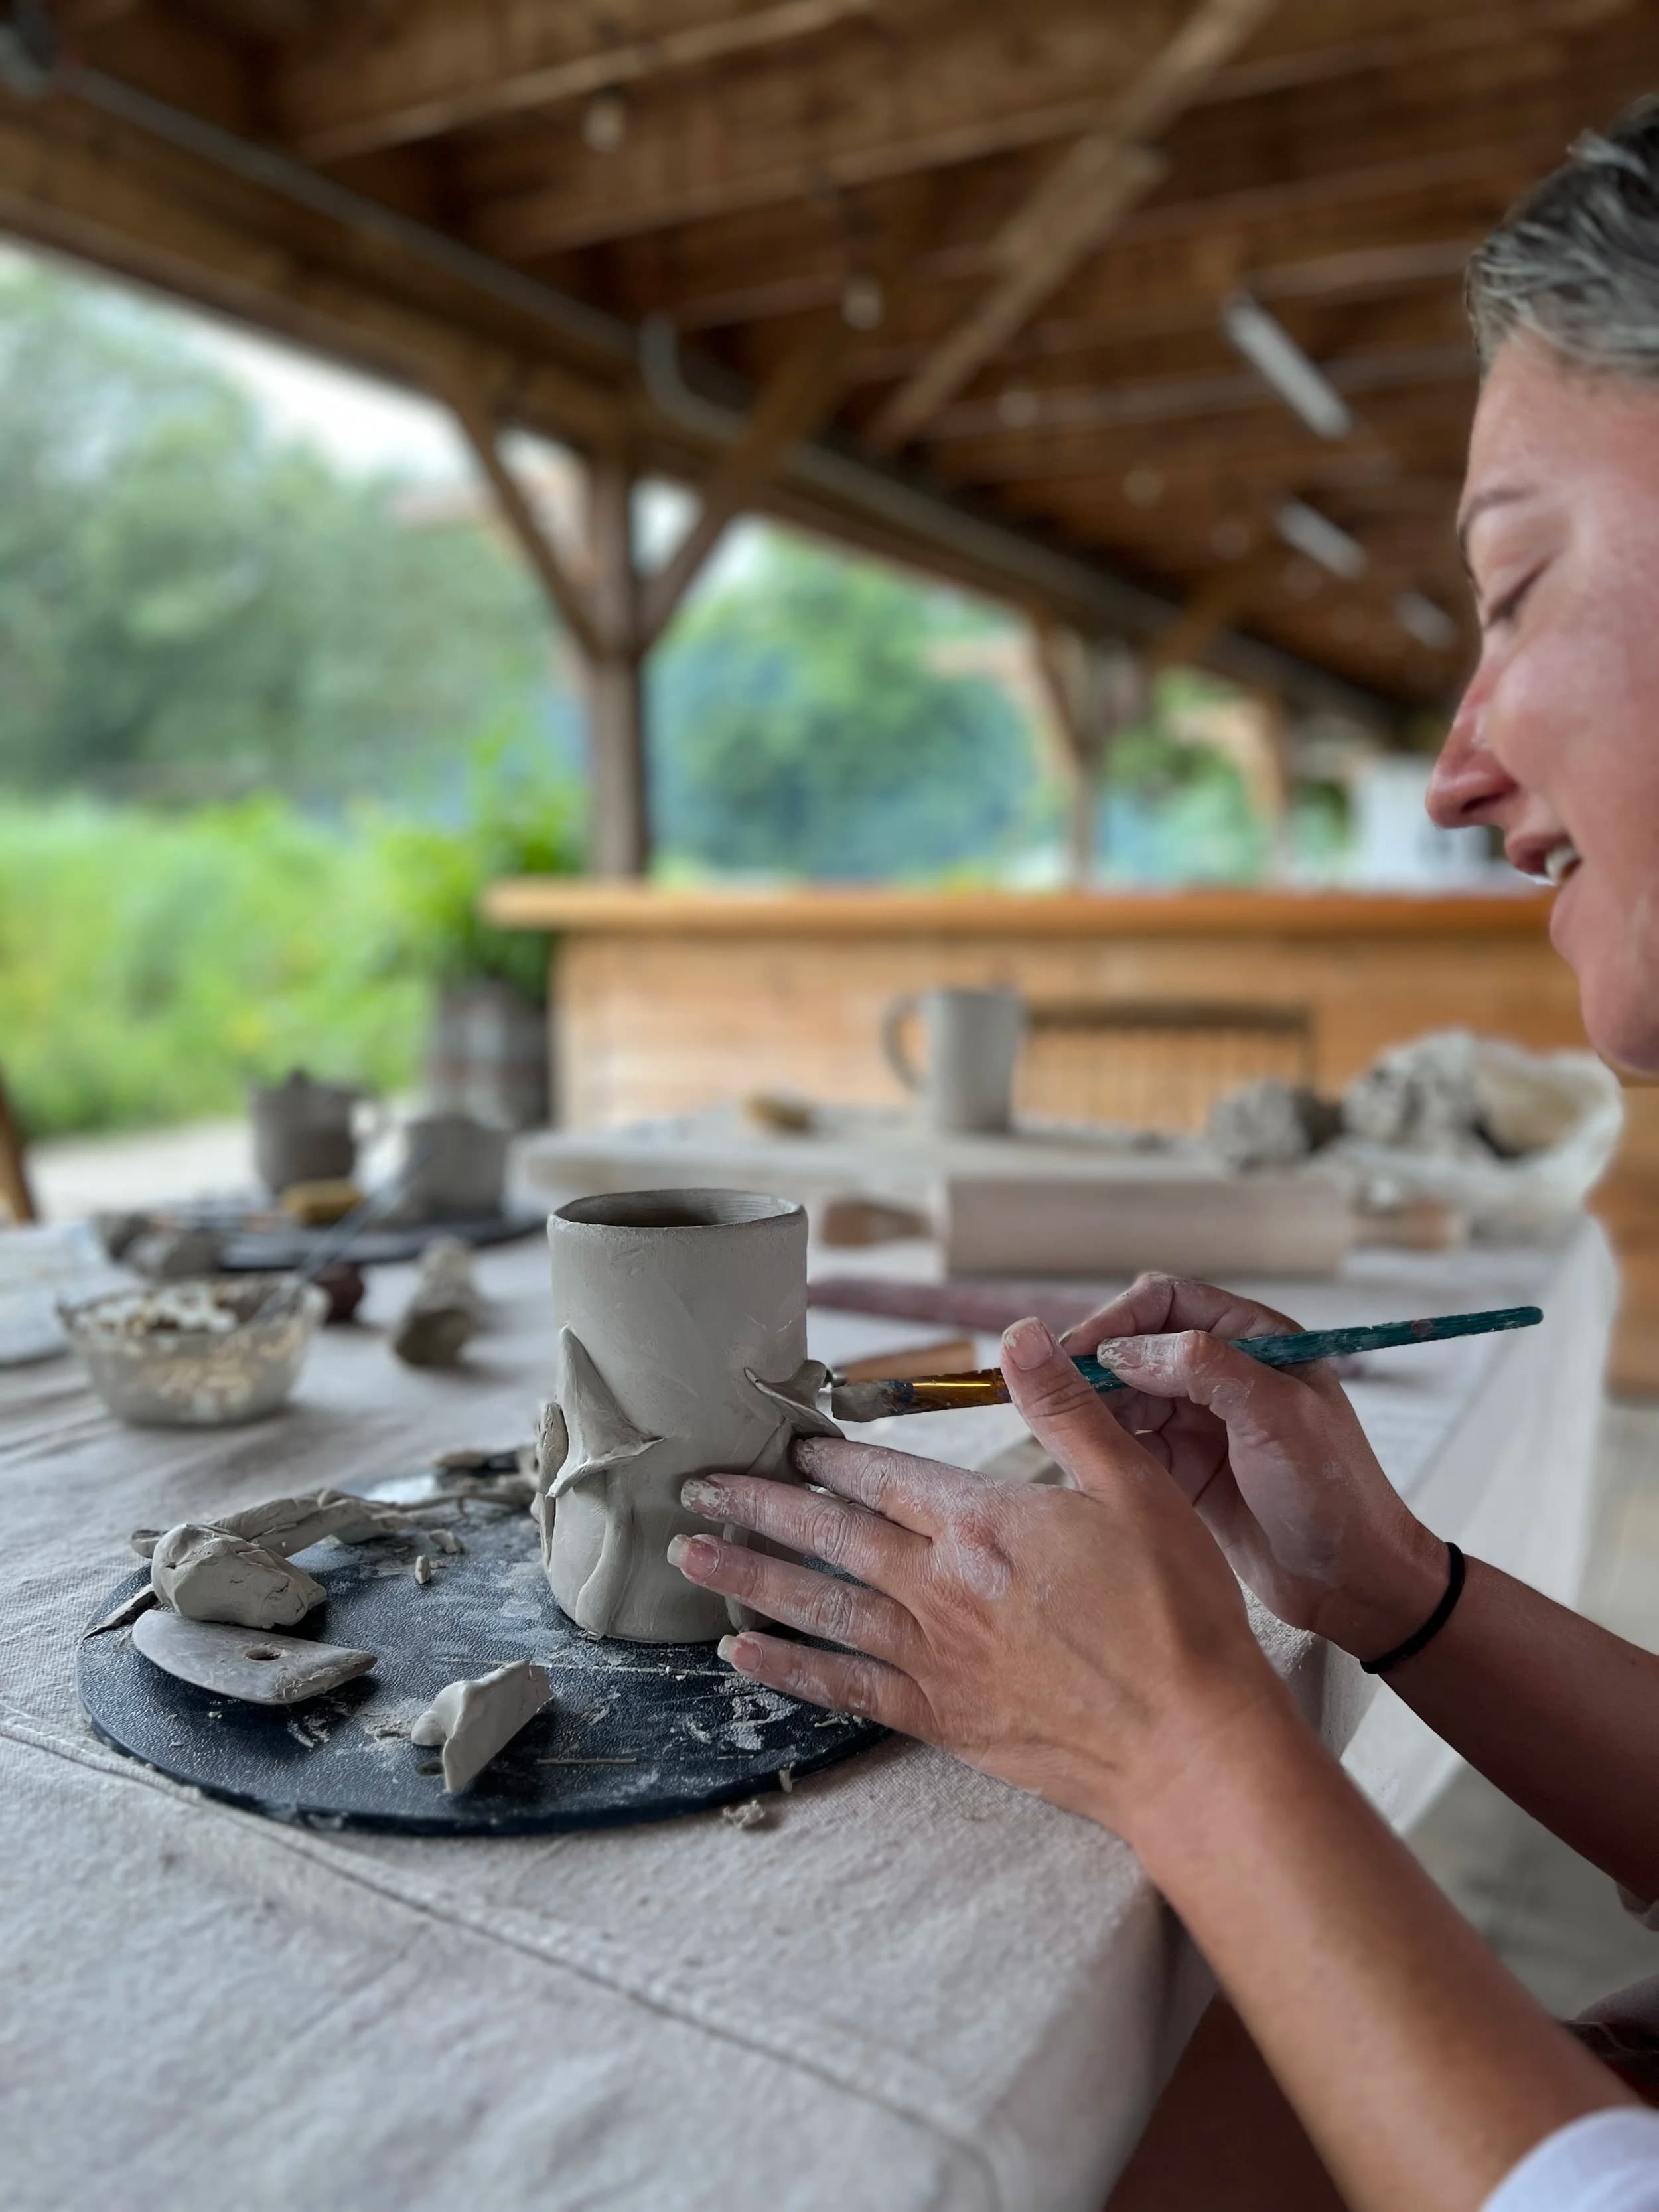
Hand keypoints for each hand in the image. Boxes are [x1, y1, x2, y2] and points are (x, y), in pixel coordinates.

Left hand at [667, 1317, 1290, 1838]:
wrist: (1192, 1746)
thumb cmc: (1178, 1615)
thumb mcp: (1136, 1488)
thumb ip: (1065, 1409)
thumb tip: (1019, 1331)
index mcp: (981, 1523)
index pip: (883, 1476)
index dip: (830, 1456)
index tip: (788, 1443)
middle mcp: (940, 1587)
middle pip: (830, 1534)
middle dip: (758, 1504)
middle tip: (696, 1487)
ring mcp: (934, 1658)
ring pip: (817, 1605)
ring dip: (749, 1576)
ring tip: (690, 1555)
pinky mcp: (940, 1719)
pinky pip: (842, 1689)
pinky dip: (786, 1669)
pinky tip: (740, 1655)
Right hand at [1061, 1273, 1445, 1658]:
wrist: (1355, 1584)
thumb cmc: (1334, 1493)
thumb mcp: (1278, 1417)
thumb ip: (1204, 1368)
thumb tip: (1123, 1350)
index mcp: (1254, 1340)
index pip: (1167, 1301)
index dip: (1118, 1320)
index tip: (1078, 1352)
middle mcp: (1221, 1373)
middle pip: (1135, 1347)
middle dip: (1092, 1365)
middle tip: (1048, 1392)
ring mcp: (1200, 1422)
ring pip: (1122, 1396)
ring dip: (1090, 1407)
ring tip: (1058, 1429)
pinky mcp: (1182, 1469)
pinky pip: (1125, 1444)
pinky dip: (1099, 1447)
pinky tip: (1080, 1460)